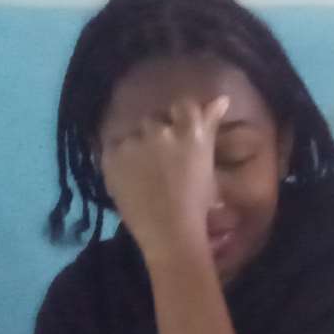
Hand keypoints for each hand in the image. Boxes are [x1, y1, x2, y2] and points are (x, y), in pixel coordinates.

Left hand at [100, 96, 231, 267]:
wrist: (170, 234)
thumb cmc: (197, 205)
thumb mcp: (208, 164)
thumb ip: (209, 128)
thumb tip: (221, 99)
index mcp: (190, 133)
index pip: (184, 105)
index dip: (180, 117)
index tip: (181, 132)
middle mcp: (161, 130)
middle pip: (155, 120)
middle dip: (157, 134)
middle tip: (161, 159)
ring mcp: (134, 142)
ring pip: (133, 134)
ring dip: (138, 146)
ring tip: (142, 171)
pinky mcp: (111, 156)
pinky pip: (113, 147)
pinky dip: (119, 158)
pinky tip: (129, 177)